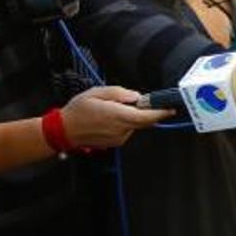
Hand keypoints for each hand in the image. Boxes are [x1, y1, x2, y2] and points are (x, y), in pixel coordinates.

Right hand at [60, 86, 175, 148]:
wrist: (65, 130)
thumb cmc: (78, 110)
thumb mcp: (97, 92)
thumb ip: (119, 93)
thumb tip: (136, 97)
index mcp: (117, 116)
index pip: (146, 116)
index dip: (160, 112)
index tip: (171, 108)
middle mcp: (120, 130)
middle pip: (143, 120)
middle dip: (145, 110)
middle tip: (135, 101)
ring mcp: (119, 138)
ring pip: (135, 124)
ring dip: (131, 116)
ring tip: (112, 109)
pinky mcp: (116, 142)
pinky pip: (127, 129)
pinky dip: (124, 122)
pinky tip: (109, 118)